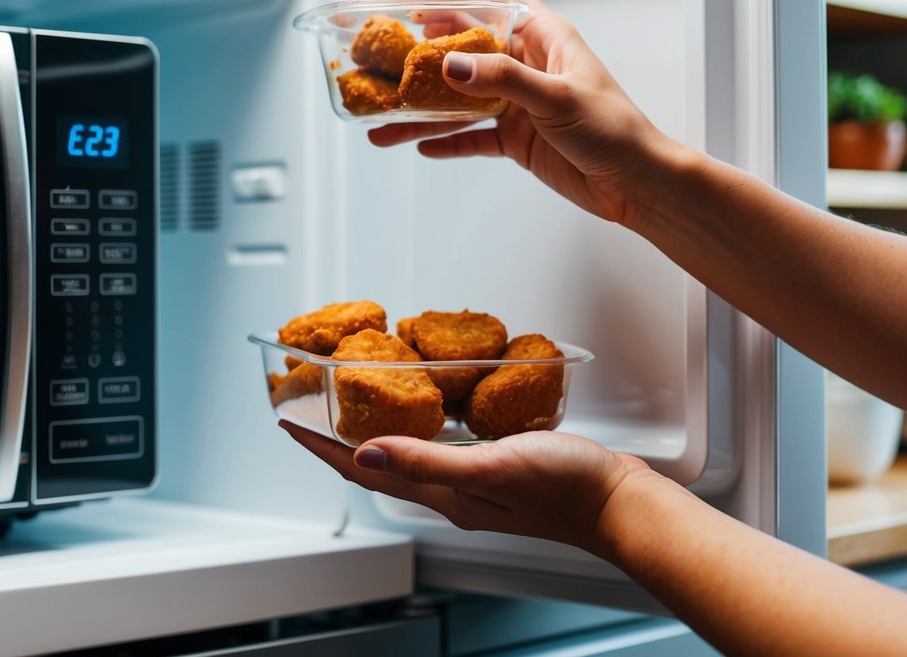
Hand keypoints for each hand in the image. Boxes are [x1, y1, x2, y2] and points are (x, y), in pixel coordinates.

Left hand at [279, 420, 656, 556]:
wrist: (618, 502)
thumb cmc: (564, 488)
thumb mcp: (491, 468)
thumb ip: (428, 461)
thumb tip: (366, 450)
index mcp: (442, 494)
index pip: (364, 470)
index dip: (322, 446)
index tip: (288, 420)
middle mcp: (450, 491)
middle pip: (376, 463)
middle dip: (338, 438)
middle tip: (311, 409)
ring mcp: (473, 481)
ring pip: (406, 454)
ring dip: (375, 431)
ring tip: (354, 405)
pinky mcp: (497, 466)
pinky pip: (441, 444)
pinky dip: (420, 426)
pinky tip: (429, 409)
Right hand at [370, 0, 687, 225]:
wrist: (635, 184)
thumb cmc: (615, 130)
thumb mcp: (558, 97)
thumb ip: (503, 80)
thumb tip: (452, 66)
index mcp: (544, 37)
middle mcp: (527, 65)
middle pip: (466, 44)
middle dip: (425, 48)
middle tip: (387, 54)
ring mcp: (518, 103)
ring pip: (460, 97)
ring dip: (424, 106)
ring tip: (386, 117)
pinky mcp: (516, 139)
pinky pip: (470, 135)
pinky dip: (446, 139)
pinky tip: (420, 143)